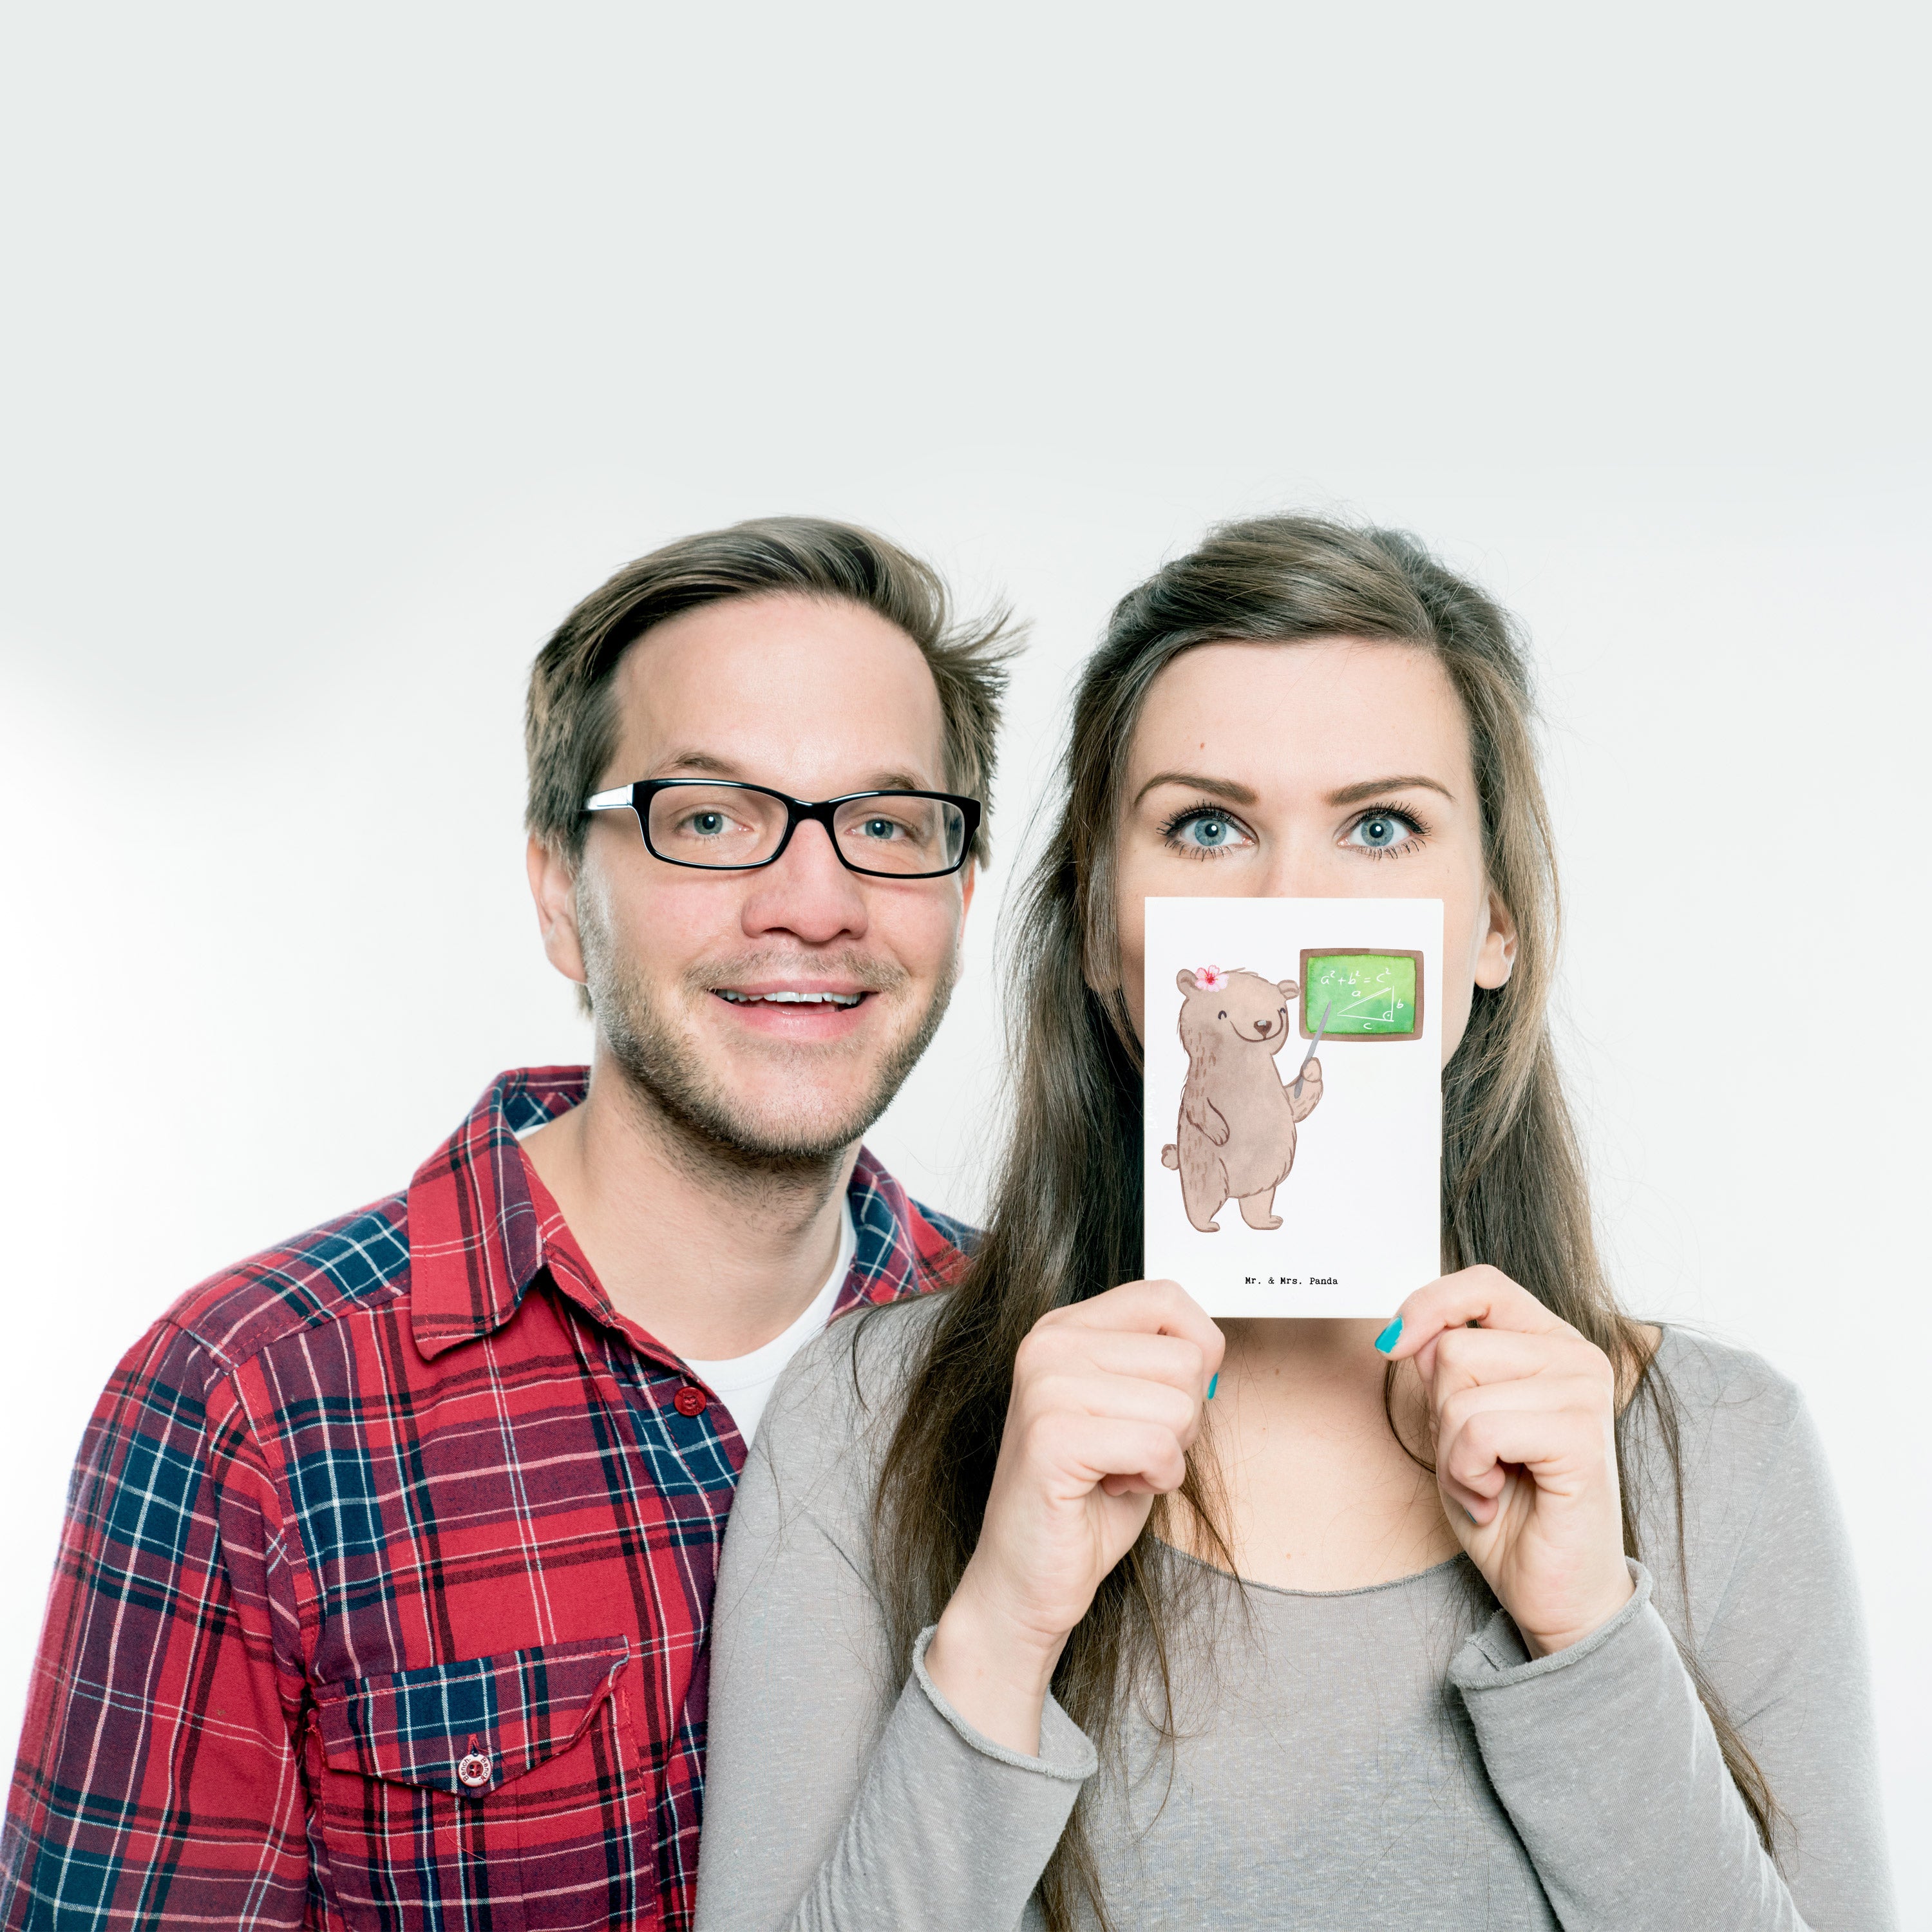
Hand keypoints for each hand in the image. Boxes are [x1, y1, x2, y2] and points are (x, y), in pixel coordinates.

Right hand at [925, 1279, 1222, 1752]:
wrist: (1028, 1576)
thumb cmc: (1087, 1499)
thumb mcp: (1132, 1411)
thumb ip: (1160, 1366)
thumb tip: (1212, 1347)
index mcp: (1064, 1328)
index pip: (1167, 1297)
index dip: (1198, 1352)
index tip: (1167, 1400)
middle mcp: (1048, 1343)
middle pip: (1185, 1358)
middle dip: (1182, 1419)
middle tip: (1131, 1451)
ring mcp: (1045, 1385)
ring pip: (1179, 1404)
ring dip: (1168, 1454)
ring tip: (1118, 1470)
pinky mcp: (1052, 1436)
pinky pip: (1158, 1446)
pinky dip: (1156, 1480)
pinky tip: (1112, 1489)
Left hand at [1382, 1266, 1633, 1656]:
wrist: (1550, 1588)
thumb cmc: (1507, 1506)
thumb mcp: (1456, 1424)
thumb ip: (1444, 1370)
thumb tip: (1410, 1335)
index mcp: (1549, 1342)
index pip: (1483, 1285)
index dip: (1428, 1305)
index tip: (1392, 1344)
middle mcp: (1575, 1357)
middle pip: (1453, 1347)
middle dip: (1440, 1413)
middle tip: (1474, 1461)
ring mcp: (1584, 1394)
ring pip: (1459, 1392)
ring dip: (1452, 1453)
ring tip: (1488, 1483)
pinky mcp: (1583, 1438)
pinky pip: (1480, 1431)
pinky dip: (1468, 1474)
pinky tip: (1497, 1498)